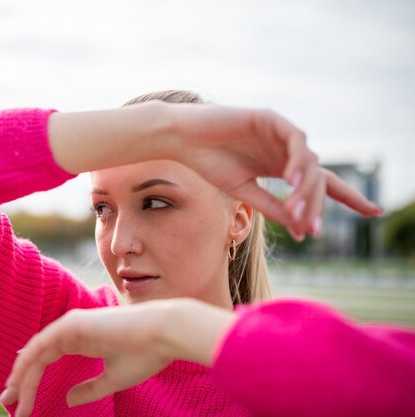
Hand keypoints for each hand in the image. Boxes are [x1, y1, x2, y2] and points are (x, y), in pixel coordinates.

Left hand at [0, 299, 234, 416]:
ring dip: (21, 374)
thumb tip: (67, 399)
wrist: (163, 335)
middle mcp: (73, 331)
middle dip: (20, 380)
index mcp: (82, 341)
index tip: (22, 406)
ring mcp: (71, 325)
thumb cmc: (145, 355)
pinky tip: (20, 379)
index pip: (47, 361)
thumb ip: (89, 389)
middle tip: (7, 403)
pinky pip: (42, 344)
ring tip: (10, 397)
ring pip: (36, 351)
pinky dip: (29, 361)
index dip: (32, 383)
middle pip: (37, 356)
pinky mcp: (73, 324)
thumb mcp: (112, 380)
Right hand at [50, 103, 381, 240]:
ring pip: (309, 162)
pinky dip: (296, 161)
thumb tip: (302, 229)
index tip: (373, 212)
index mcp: (280, 166)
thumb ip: (273, 207)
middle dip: (320, 204)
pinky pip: (294, 140)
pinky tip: (291, 180)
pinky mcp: (270, 118)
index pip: (322, 182)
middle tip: (312, 230)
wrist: (182, 140)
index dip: (347, 196)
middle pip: (318, 178)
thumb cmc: (208, 164)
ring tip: (298, 213)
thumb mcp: (244, 192)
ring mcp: (280, 133)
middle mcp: (285, 150)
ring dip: (306, 190)